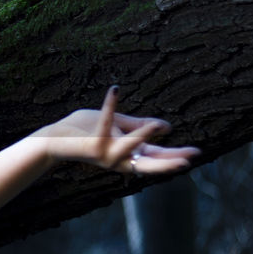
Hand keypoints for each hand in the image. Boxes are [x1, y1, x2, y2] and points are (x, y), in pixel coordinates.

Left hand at [37, 86, 200, 175]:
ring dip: (143, 136)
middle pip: (148, 163)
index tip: (196, 154)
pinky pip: (104, 121)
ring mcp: (106, 153)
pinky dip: (110, 105)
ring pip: (128, 146)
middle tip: (189, 160)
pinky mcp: (92, 145)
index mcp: (129, 152)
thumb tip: (167, 127)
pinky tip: (116, 90)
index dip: (175, 156)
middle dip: (168, 162)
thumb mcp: (118, 126)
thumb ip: (139, 126)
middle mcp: (119, 157)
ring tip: (161, 125)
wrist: (56, 138)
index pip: (156, 156)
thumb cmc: (86, 131)